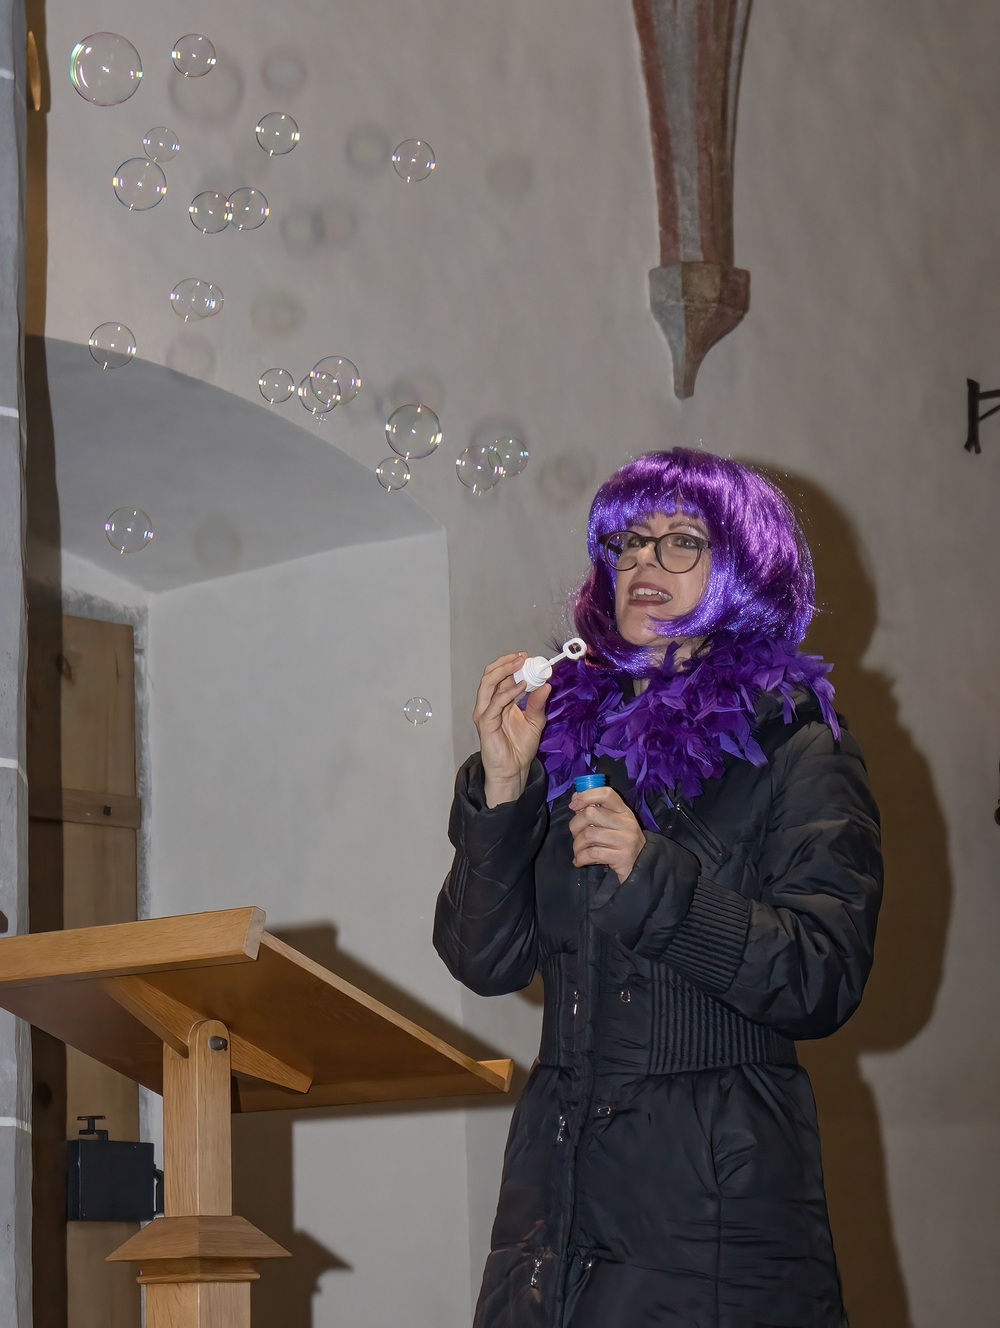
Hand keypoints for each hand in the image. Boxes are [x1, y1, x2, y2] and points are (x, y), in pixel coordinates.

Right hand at [473, 653, 550, 806]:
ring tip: (520, 664)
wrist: (513, 770)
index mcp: (498, 701)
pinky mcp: (485, 723)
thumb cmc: (519, 747)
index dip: (511, 664)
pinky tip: (522, 686)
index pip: (499, 676)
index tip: (528, 657)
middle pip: (490, 675)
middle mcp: (488, 704)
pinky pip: (494, 703)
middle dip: (506, 663)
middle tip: (523, 657)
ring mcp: (485, 713)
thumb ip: (538, 702)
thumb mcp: (535, 720)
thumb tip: (547, 684)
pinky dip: (508, 692)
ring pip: (487, 684)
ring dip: (504, 671)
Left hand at [568, 786, 645, 883]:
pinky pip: (592, 853)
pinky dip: (580, 858)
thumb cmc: (621, 844)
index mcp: (624, 811)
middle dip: (575, 826)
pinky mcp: (622, 857)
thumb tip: (575, 799)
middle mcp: (627, 823)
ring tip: (578, 851)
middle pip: (591, 814)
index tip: (573, 805)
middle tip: (576, 835)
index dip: (586, 796)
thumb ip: (596, 812)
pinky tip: (579, 861)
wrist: (641, 867)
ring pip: (589, 834)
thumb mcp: (614, 824)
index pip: (606, 794)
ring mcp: (626, 840)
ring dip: (577, 845)